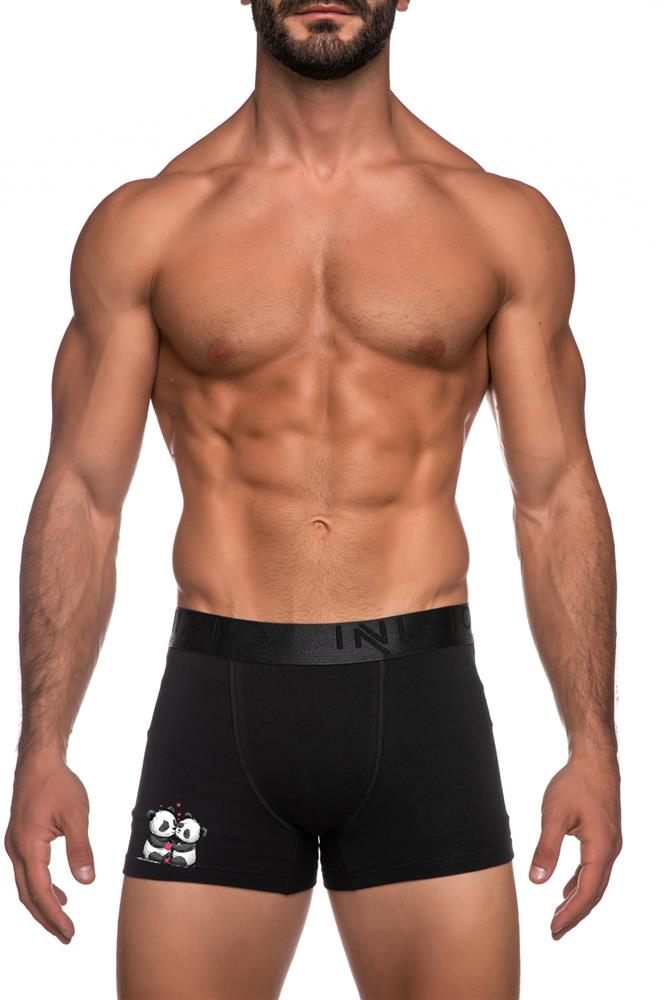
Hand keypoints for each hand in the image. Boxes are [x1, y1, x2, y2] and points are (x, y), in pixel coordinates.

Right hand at [4, 751, 94, 943]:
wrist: (39, 764)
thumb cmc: (58, 784)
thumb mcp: (77, 816)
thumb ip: (80, 850)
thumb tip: (86, 881)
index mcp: (29, 846)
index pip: (41, 892)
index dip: (54, 915)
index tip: (69, 932)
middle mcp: (16, 849)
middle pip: (29, 895)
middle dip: (47, 919)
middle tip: (66, 936)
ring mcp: (15, 845)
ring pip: (26, 886)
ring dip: (43, 905)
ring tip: (62, 922)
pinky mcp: (19, 840)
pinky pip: (27, 872)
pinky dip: (41, 888)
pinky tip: (59, 892)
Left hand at [529, 753, 621, 939]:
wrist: (594, 760)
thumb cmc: (575, 783)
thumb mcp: (555, 815)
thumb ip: (546, 849)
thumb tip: (537, 881)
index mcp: (600, 847)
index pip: (586, 891)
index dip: (570, 913)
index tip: (554, 929)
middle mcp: (610, 850)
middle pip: (593, 892)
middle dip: (575, 914)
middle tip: (555, 932)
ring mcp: (609, 843)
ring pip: (595, 881)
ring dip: (578, 900)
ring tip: (559, 917)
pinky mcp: (604, 836)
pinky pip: (594, 868)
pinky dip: (581, 882)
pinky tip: (567, 888)